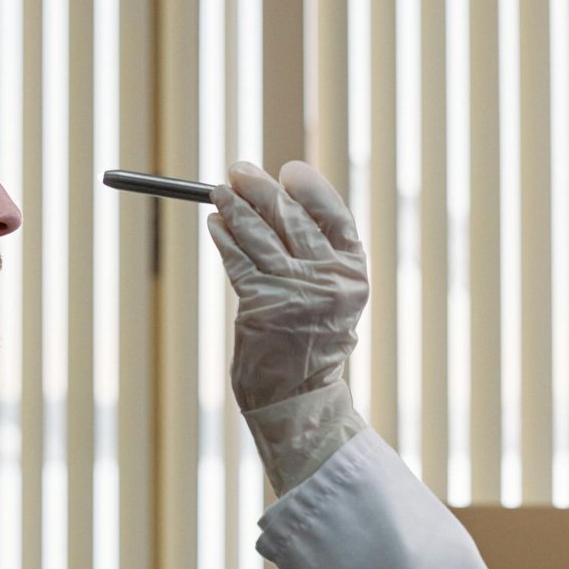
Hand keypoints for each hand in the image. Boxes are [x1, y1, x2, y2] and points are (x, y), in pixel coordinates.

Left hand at [207, 160, 368, 411]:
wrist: (298, 397)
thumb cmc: (311, 343)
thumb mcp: (331, 296)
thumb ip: (318, 254)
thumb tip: (280, 199)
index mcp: (353, 273)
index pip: (334, 214)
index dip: (310, 188)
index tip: (287, 172)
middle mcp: (329, 279)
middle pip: (290, 217)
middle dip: (260, 188)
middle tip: (239, 170)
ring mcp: (295, 291)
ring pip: (258, 234)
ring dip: (234, 207)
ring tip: (220, 192)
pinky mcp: (261, 304)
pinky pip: (237, 258)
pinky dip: (224, 237)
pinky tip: (216, 225)